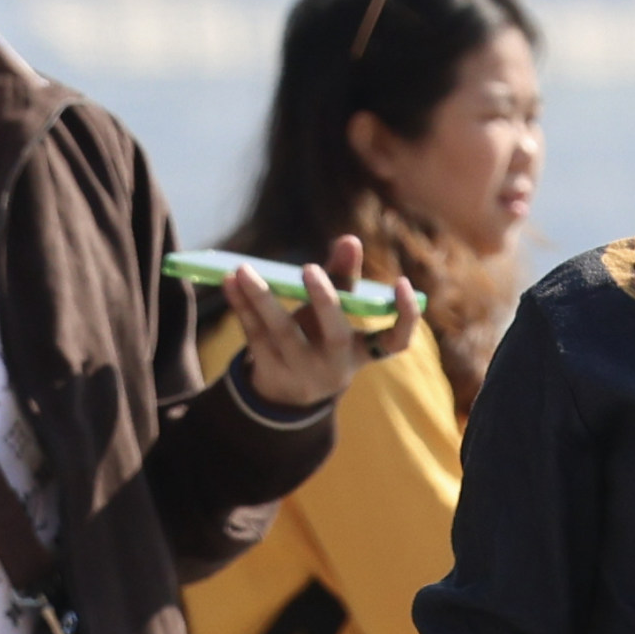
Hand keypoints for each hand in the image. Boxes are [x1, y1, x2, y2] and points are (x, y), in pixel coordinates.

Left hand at [224, 234, 419, 412]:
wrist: (289, 395)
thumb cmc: (321, 341)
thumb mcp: (335, 317)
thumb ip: (342, 279)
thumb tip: (350, 239)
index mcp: (361, 351)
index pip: (396, 341)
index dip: (405, 315)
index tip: (403, 283)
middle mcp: (336, 364)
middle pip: (335, 333)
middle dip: (324, 300)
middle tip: (310, 267)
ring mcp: (301, 369)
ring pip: (282, 332)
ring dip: (263, 298)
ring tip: (245, 269)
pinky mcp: (269, 369)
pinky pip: (253, 333)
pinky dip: (240, 305)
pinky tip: (229, 281)